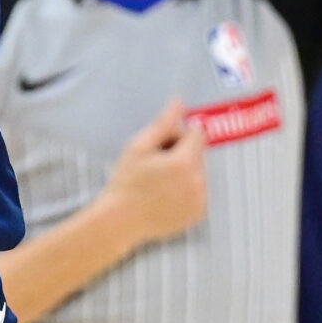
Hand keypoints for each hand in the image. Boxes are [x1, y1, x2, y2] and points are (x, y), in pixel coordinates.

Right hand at [98, 98, 206, 249]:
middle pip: (199, 152)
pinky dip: (187, 188)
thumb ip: (163, 123)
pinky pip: (199, 190)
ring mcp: (200, 200)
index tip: (161, 146)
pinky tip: (166, 195)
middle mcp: (198, 182)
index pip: (197, 133)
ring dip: (186, 170)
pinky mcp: (198, 213)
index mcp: (185, 163)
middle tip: (157, 164)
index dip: (178, 135)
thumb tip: (179, 101)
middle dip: (182, 152)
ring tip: (160, 181)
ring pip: (200, 171)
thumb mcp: (139, 146)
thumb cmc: (126, 182)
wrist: (121, 220)